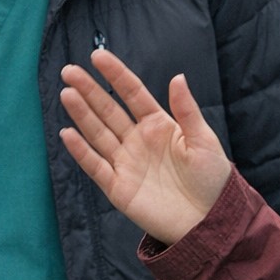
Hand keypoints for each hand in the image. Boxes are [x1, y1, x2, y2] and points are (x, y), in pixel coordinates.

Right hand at [59, 49, 231, 246]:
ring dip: (81, 114)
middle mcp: (137, 140)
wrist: (210, 224)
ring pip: (98, 133)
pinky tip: (67, 133)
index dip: (115, 74)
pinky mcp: (118, 188)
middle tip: (69, 71)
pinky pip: (95, 165)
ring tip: (66, 93)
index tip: (98, 56)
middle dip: (89, 90)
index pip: (132, 93)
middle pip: (108, 110)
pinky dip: (80, 150)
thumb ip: (187, 110)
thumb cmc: (212, 181)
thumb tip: (177, 76)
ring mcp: (126, 162)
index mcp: (158, 124)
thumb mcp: (204, 141)